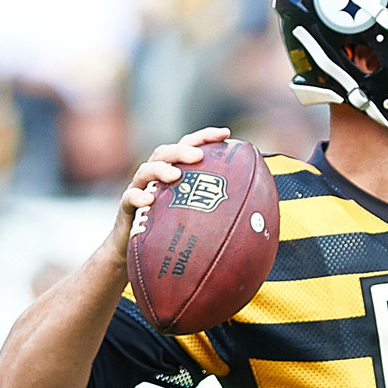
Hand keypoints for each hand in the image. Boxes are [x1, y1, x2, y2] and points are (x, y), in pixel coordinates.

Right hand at [109, 126, 231, 262]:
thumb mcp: (198, 218)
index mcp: (175, 172)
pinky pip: (129, 198)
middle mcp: (156, 176)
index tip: (226, 134)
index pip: (189, 146)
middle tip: (198, 157)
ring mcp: (139, 189)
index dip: (205, 137)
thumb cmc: (174, 232)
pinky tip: (147, 200)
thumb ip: (220, 211)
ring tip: (175, 176)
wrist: (138, 254)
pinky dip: (137, 196)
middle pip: (166, 152)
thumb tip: (261, 216)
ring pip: (145, 169)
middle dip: (182, 150)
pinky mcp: (126, 208)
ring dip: (160, 169)